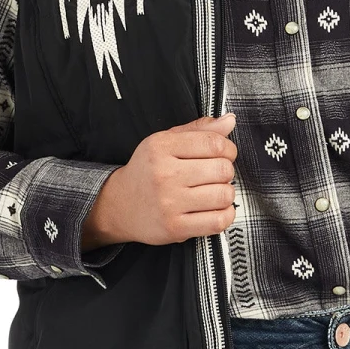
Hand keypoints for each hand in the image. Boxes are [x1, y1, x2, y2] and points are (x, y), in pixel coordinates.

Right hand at [81, 113, 238, 247]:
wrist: (119, 205)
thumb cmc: (147, 171)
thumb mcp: (166, 142)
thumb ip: (199, 130)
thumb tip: (229, 121)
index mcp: (162, 147)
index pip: (214, 143)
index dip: (228, 149)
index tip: (225, 154)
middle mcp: (164, 174)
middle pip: (222, 169)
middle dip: (226, 172)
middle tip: (216, 175)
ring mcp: (169, 203)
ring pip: (223, 195)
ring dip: (226, 194)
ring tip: (214, 192)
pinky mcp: (175, 227)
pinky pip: (217, 221)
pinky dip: (225, 215)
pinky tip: (216, 209)